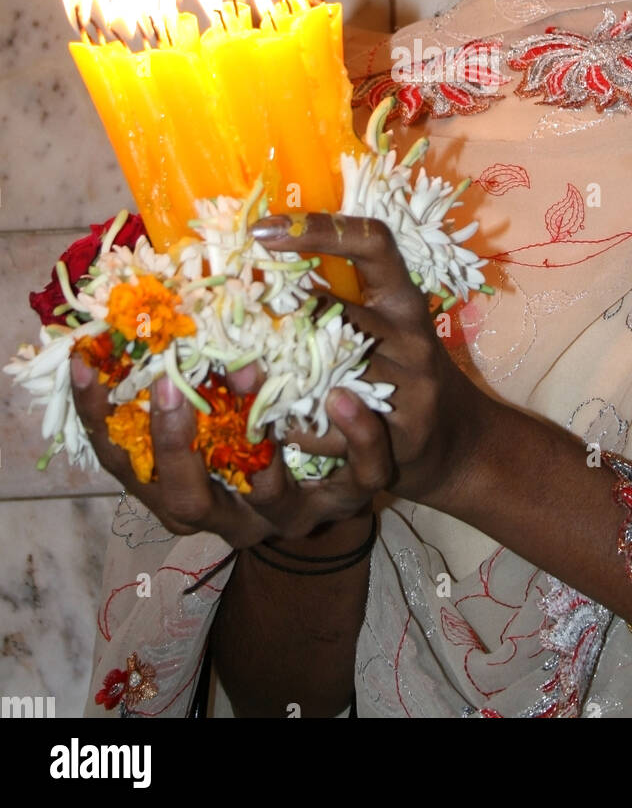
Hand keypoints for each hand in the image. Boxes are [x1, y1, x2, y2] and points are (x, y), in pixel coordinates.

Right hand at [70, 355, 392, 548]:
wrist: (334, 482)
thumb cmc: (253, 433)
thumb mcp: (209, 411)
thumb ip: (174, 377)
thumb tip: (131, 304)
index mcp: (182, 492)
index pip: (122, 465)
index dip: (95, 418)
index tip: (84, 363)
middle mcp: (230, 516)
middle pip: (184, 501)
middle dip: (172, 444)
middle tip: (168, 383)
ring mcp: (290, 515)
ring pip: (270, 497)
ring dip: (262, 442)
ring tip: (253, 376)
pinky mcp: (351, 498)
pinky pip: (360, 476)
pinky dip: (356, 437)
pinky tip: (346, 396)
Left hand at [251, 211, 490, 510]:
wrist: (456, 439)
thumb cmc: (402, 371)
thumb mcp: (384, 327)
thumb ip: (337, 305)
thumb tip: (256, 281)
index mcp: (404, 299)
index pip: (372, 244)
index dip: (319, 229)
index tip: (262, 230)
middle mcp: (411, 336)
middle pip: (331, 314)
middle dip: (276, 322)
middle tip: (231, 329)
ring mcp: (411, 386)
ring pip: (323, 374)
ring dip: (276, 379)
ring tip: (243, 378)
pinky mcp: (402, 435)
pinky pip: (330, 428)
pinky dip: (296, 427)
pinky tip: (279, 425)